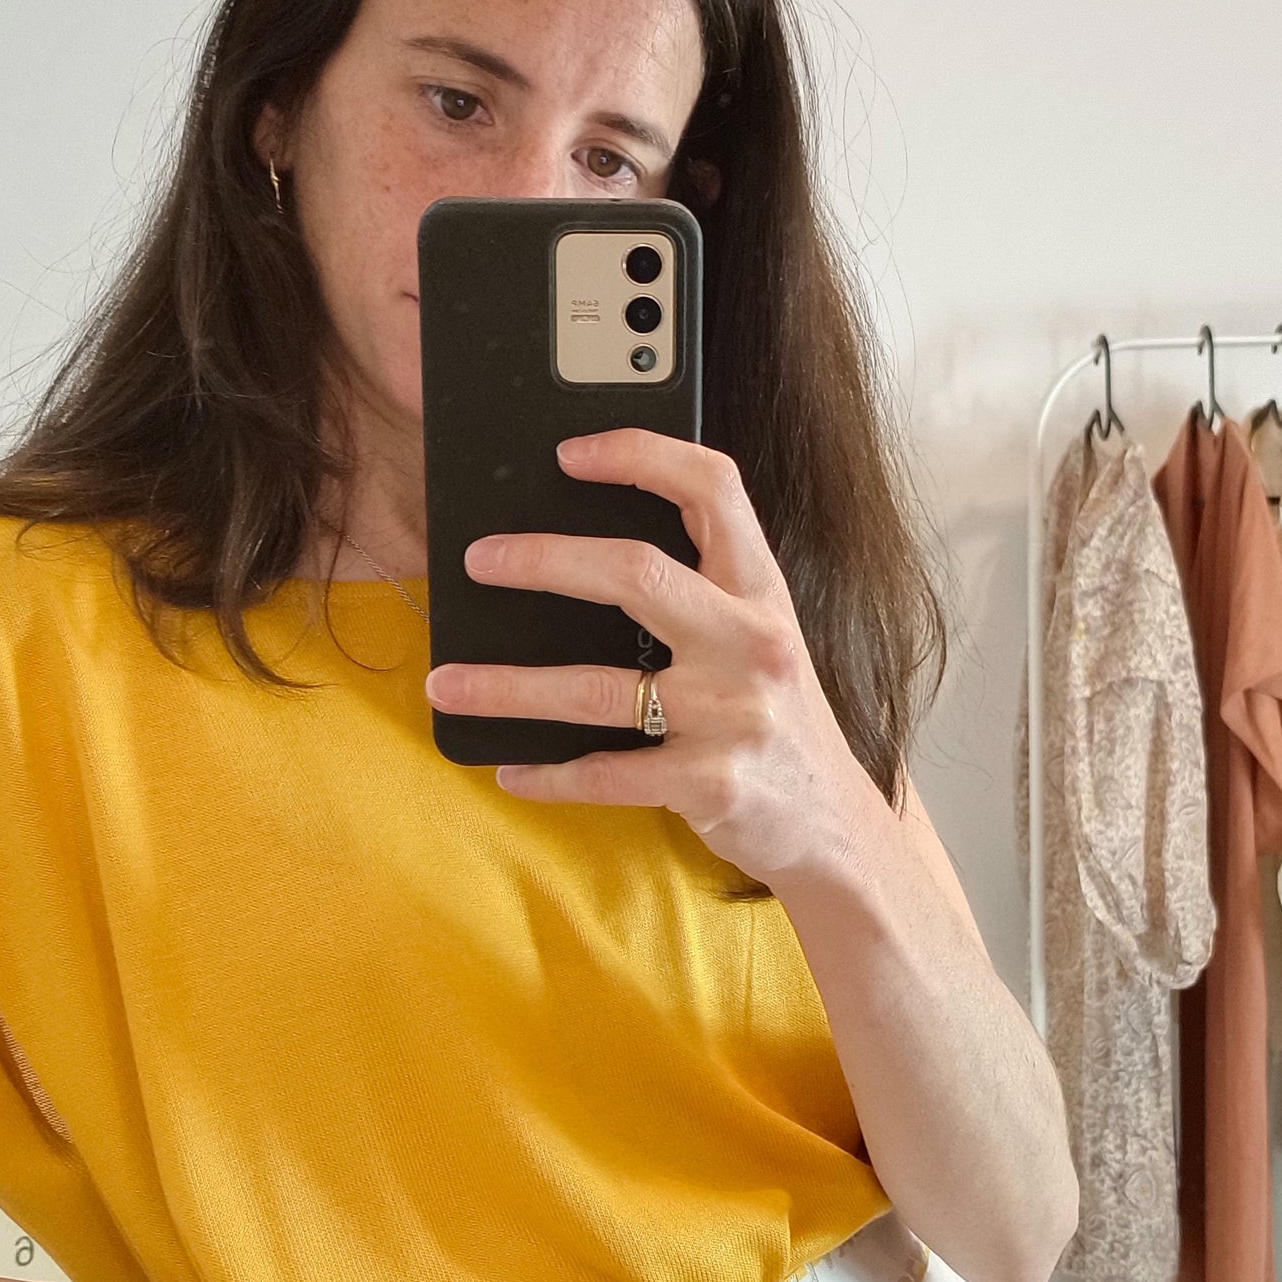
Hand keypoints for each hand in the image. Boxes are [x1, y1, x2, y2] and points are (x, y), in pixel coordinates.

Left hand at [422, 429, 880, 889]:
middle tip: (477, 561)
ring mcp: (731, 716)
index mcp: (762, 592)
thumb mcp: (761, 642)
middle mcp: (751, 643)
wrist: (836, 828)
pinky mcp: (709, 785)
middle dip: (543, 560)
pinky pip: (605, 774)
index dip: (640, 454)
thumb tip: (577, 559)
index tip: (569, 453)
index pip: (712, 488)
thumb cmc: (778, 723)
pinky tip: (512, 769)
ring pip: (594, 688)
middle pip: (635, 572)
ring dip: (506, 686)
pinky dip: (548, 774)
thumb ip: (700, 598)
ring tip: (446, 682)